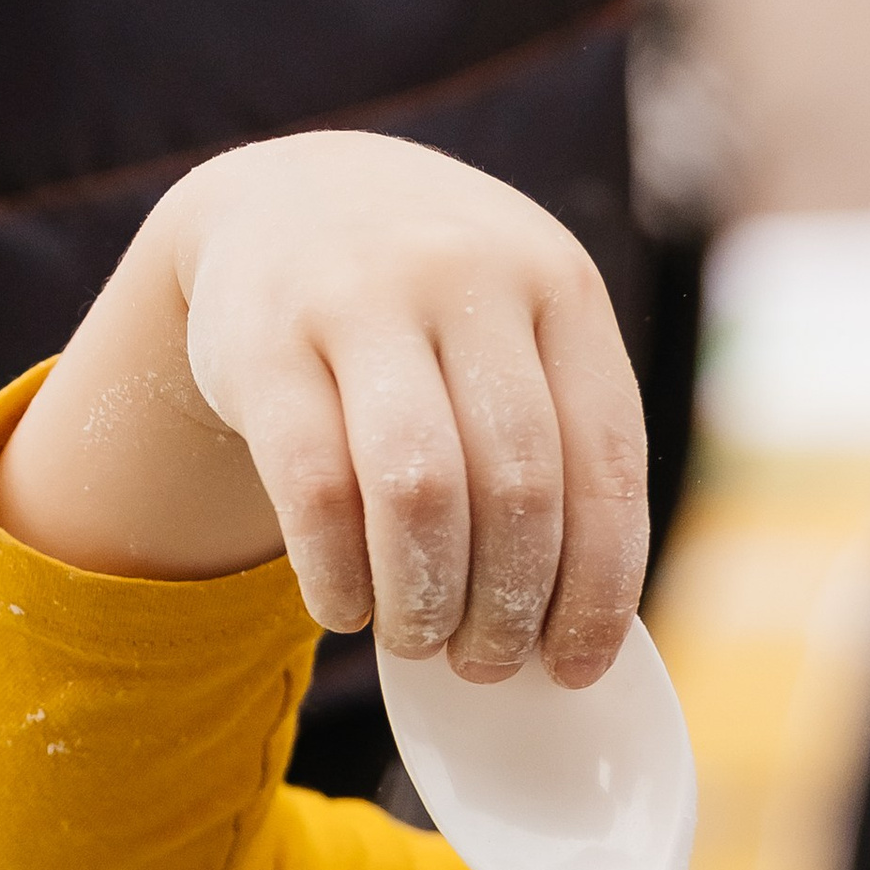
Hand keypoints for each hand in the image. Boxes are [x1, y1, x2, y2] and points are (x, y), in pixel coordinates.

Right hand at [0, 131, 648, 685]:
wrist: (288, 202)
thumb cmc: (435, 315)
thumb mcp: (516, 338)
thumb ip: (557, 451)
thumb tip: (573, 635)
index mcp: (559, 285)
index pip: (606, 464)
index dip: (598, 588)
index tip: (576, 667)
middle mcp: (465, 276)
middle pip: (517, 488)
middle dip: (508, 606)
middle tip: (487, 663)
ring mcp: (359, 296)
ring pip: (419, 491)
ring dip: (427, 600)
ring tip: (421, 641)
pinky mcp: (263, 339)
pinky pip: (315, 491)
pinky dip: (339, 577)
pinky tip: (347, 609)